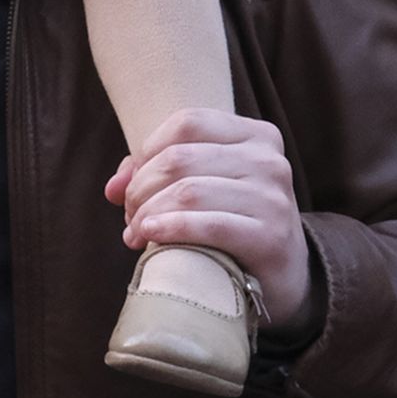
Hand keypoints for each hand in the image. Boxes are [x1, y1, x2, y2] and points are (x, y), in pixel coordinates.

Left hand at [104, 106, 314, 328]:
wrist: (284, 274)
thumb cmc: (234, 221)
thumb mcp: (204, 185)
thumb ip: (157, 173)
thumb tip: (113, 187)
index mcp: (256, 135)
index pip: (187, 123)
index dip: (147, 150)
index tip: (131, 182)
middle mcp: (269, 160)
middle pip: (180, 158)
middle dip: (140, 188)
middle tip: (129, 214)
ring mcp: (273, 197)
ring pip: (188, 191)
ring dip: (148, 212)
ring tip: (135, 233)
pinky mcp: (270, 236)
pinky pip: (209, 225)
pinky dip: (171, 228)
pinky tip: (151, 235)